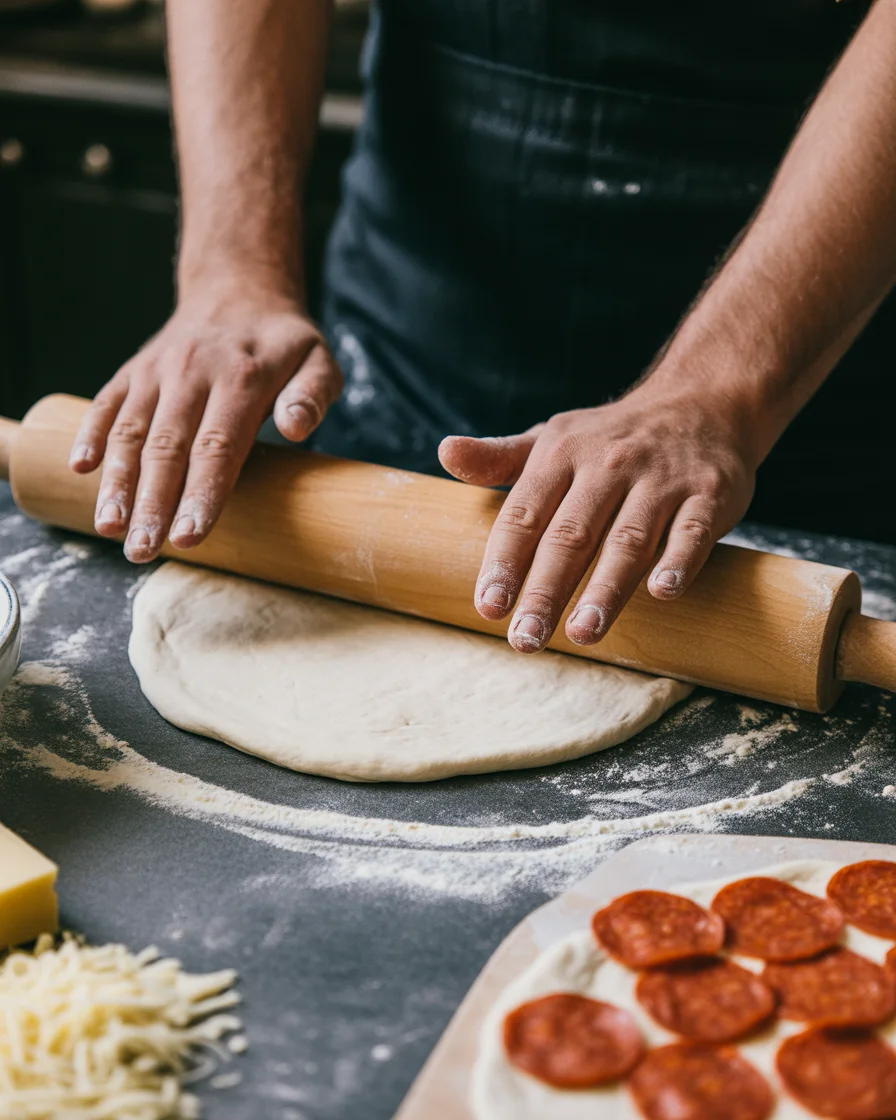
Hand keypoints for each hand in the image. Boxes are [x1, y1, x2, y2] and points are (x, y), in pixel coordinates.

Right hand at [69, 286, 341, 562]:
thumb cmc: (284, 344)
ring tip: (109, 527)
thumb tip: (298, 428)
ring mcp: (157, 371)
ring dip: (116, 481)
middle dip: (152, 503)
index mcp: (241, 377)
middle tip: (142, 551)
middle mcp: (192, 372)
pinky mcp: (133, 371)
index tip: (188, 535)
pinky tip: (79, 468)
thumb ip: (313, 395)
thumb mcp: (319, 361)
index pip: (218, 446)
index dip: (201, 494)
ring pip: (130, 430)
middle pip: (167, 447)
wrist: (238, 292)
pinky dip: (90, 433)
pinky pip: (105, 403)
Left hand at [439, 386, 757, 652]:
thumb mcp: (553, 437)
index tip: (489, 606)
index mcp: (562, 454)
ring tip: (582, 632)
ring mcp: (661, 480)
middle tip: (525, 640)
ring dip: (605, 588)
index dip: (505, 562)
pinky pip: (693, 530)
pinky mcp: (709, 493)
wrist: (703, 401)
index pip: (525, 513)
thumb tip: (446, 454)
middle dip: (545, 590)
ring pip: (628, 540)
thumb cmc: (612, 437)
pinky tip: (663, 592)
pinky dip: (679, 560)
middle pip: (571, 535)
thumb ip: (500, 457)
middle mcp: (609, 465)